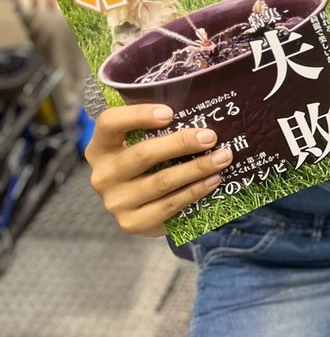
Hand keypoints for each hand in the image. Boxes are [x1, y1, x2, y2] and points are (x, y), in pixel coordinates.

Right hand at [86, 104, 232, 236]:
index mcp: (100, 147)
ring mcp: (115, 202)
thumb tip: (198, 115)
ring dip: (196, 168)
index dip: (138, 115)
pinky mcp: (132, 223)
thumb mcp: (141, 144)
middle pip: (143, 155)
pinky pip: (170, 205)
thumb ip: (157, 129)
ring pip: (161, 181)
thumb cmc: (146, 165)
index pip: (110, 123)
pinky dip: (194, 191)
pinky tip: (213, 180)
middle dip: (181, 144)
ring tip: (221, 158)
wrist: (141, 208)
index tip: (169, 113)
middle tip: (210, 137)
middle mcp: (102, 175)